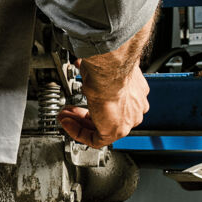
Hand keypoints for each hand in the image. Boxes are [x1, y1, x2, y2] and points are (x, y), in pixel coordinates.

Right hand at [56, 10, 156, 147]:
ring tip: (65, 116)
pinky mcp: (115, 131)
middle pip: (109, 118)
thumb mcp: (102, 64)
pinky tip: (67, 123)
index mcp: (136, 90)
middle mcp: (135, 106)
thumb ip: (96, 67)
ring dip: (79, 122)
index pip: (118, 102)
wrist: (111, 71)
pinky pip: (95, 139)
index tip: (83, 100)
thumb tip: (83, 62)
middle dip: (85, 113)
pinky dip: (78, 132)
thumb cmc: (109, 63)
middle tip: (70, 110)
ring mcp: (127, 119)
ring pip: (101, 129)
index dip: (97, 102)